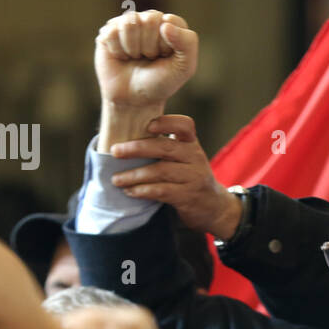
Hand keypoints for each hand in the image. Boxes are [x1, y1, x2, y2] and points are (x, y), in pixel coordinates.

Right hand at [95, 10, 198, 145]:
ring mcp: (127, 24)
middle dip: (150, 46)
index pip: (170, 21)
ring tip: (135, 57)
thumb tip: (165, 24)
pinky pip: (112, 32)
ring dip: (133, 48)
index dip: (167, 44)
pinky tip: (122, 58)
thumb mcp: (184, 67)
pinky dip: (118, 51)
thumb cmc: (161, 82)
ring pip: (129, 23)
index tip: (165, 57)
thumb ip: (188, 43)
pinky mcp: (109, 31)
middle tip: (149, 58)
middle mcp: (149, 19)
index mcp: (171, 25)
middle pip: (149, 19)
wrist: (135, 100)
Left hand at [108, 115, 243, 238]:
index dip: (167, 123)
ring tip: (116, 179)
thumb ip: (164, 147)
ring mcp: (194, 177)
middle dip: (137, 149)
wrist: (214, 206)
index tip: (147, 126)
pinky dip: (143, 191)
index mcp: (192, 143)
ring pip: (161, 171)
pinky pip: (162, 191)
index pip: (185, 125)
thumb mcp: (185, 158)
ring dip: (135, 175)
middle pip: (166, 148)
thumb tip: (124, 139)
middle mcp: (195, 157)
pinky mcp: (188, 196)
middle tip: (114, 152)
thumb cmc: (189, 177)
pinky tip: (130, 191)